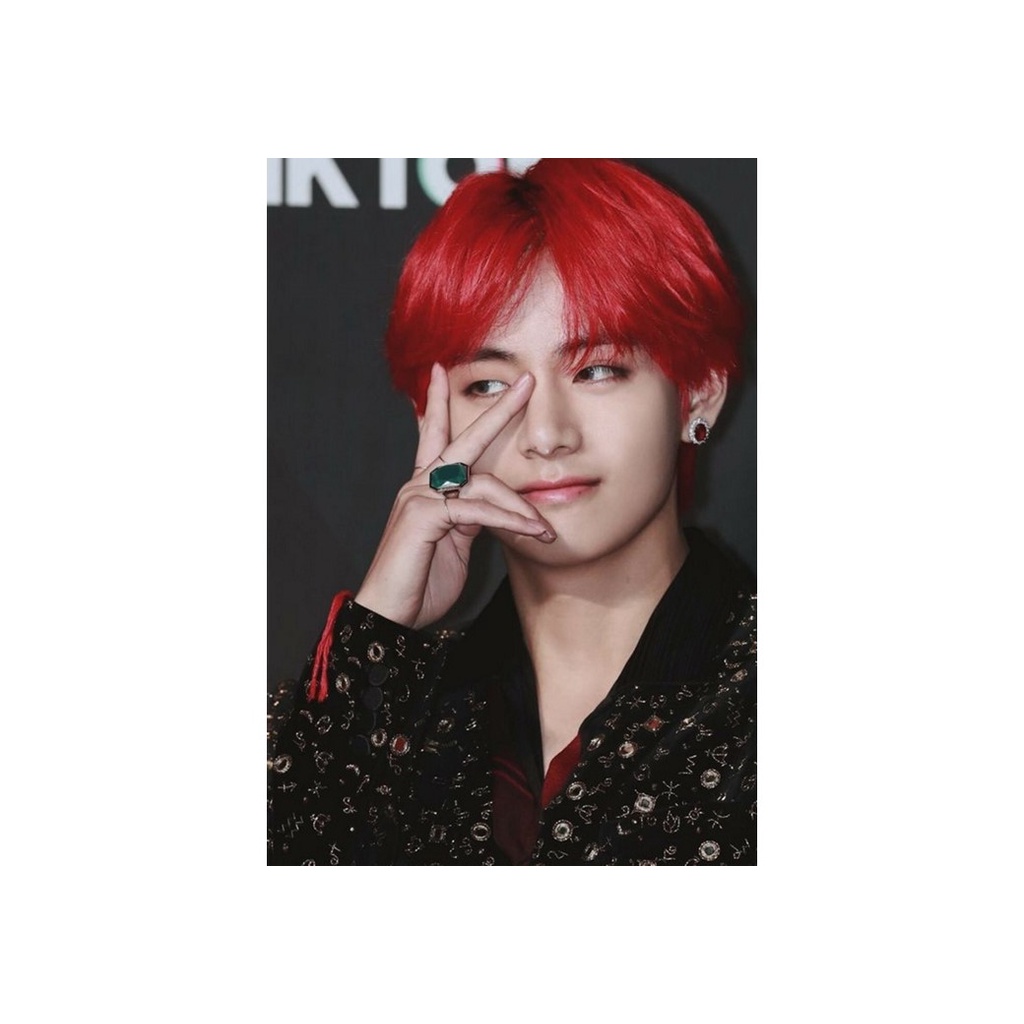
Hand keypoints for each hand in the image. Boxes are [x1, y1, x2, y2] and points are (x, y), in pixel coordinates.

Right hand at [353, 363, 555, 628]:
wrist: (390, 617)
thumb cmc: (420, 584)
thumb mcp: (455, 544)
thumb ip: (472, 518)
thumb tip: (495, 506)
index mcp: (424, 488)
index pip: (434, 437)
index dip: (439, 403)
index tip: (441, 371)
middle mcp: (419, 485)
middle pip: (465, 439)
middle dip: (499, 409)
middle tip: (527, 382)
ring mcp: (418, 497)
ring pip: (485, 485)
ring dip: (521, 509)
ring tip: (544, 530)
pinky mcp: (424, 515)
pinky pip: (479, 510)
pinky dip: (510, 521)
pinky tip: (531, 532)